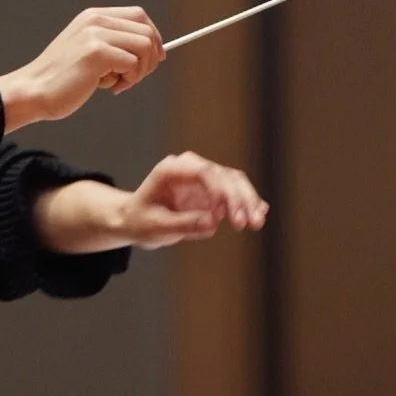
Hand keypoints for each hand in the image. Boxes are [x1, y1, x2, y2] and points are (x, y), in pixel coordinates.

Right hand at [0, 7, 164, 132]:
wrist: (34, 91)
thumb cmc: (62, 79)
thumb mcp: (89, 52)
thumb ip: (114, 45)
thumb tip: (155, 51)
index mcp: (93, 17)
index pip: (139, 15)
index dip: (153, 36)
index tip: (154, 58)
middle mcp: (95, 20)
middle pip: (146, 30)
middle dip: (150, 58)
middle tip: (134, 77)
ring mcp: (95, 34)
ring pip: (145, 47)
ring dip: (140, 71)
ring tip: (119, 83)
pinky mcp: (96, 53)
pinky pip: (133, 64)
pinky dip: (129, 80)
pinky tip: (110, 88)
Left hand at [122, 152, 267, 247]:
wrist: (135, 220)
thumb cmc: (141, 221)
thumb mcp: (157, 227)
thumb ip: (184, 223)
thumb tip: (213, 221)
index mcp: (171, 170)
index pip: (203, 172)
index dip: (221, 190)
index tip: (229, 215)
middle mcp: (189, 168)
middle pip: (223, 175)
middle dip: (239, 198)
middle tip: (246, 223)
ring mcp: (203, 178)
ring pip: (234, 182)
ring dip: (248, 201)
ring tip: (256, 223)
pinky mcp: (212, 190)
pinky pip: (235, 192)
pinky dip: (247, 202)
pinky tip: (260, 213)